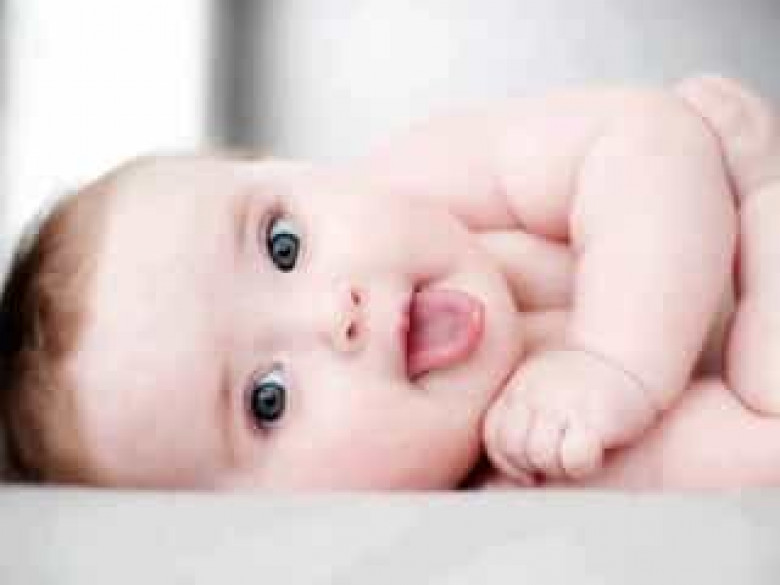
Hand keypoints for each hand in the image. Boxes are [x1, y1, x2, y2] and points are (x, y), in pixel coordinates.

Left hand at [483, 349, 657, 483]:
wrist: (623, 352)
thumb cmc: (582, 380)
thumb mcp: (539, 387)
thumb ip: (519, 414)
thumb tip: (511, 467)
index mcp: (517, 391)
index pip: (494, 437)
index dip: (509, 460)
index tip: (530, 467)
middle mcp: (533, 396)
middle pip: (512, 447)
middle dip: (530, 464)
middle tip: (555, 458)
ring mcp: (561, 405)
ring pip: (539, 455)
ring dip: (557, 466)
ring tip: (574, 454)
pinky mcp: (592, 418)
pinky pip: (574, 457)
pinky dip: (581, 464)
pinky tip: (594, 453)